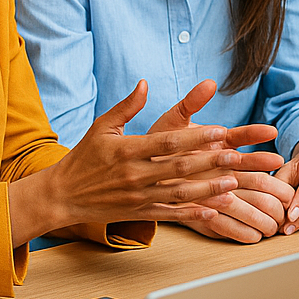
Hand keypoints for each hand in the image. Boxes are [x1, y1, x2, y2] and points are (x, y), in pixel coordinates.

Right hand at [9, 81, 283, 243]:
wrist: (61, 196)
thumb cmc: (84, 157)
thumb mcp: (102, 126)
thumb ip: (127, 106)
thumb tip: (145, 83)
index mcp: (127, 149)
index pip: (167, 142)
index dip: (195, 137)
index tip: (220, 130)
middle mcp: (135, 174)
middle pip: (179, 168)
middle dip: (210, 163)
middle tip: (237, 156)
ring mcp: (138, 197)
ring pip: (179, 194)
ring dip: (208, 189)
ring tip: (233, 183)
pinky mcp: (140, 213)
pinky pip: (171, 214)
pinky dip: (192, 214)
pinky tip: (213, 210)